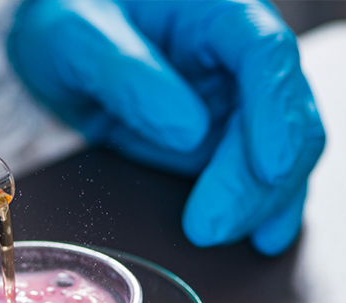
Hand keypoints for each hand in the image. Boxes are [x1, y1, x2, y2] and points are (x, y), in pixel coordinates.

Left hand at [8, 0, 324, 254]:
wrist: (59, 52)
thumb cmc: (68, 25)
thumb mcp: (76, 38)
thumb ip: (128, 76)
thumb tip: (188, 130)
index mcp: (216, 12)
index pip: (267, 54)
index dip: (277, 114)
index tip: (270, 168)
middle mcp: (238, 56)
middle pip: (286, 114)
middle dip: (259, 178)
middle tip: (211, 224)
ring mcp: (236, 101)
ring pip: (283, 152)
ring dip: (264, 201)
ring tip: (223, 234)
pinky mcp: (225, 140)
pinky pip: (259, 175)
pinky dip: (262, 207)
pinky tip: (262, 237)